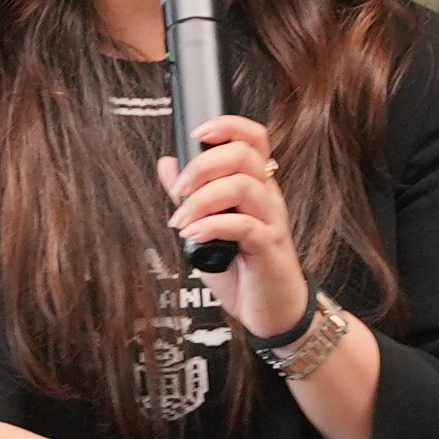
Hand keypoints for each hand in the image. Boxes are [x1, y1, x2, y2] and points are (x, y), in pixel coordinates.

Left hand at [168, 115, 314, 346]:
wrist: (271, 311)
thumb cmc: (242, 268)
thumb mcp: (208, 227)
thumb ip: (190, 196)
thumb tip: (167, 163)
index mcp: (256, 185)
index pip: (253, 138)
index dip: (227, 126)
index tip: (197, 134)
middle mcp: (268, 197)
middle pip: (244, 155)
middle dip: (203, 165)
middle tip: (178, 191)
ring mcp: (271, 221)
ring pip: (242, 186)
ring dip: (202, 199)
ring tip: (181, 221)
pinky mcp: (269, 248)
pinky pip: (244, 225)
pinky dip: (212, 225)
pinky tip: (194, 235)